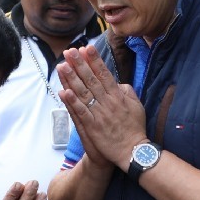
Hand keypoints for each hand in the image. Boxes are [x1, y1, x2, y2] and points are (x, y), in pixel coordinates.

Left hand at [57, 45, 146, 169]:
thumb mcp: (137, 106)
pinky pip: (80, 112)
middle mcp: (107, 102)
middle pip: (91, 79)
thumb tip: (118, 82)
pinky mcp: (92, 126)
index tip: (87, 48)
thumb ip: (127, 92)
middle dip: (80, 64)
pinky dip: (72, 102)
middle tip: (70, 51)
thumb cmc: (134, 128)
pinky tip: (64, 92)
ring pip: (83, 93)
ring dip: (72, 79)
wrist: (132, 151)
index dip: (94, 60)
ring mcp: (99, 113)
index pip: (104, 74)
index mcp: (118, 96)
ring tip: (62, 65)